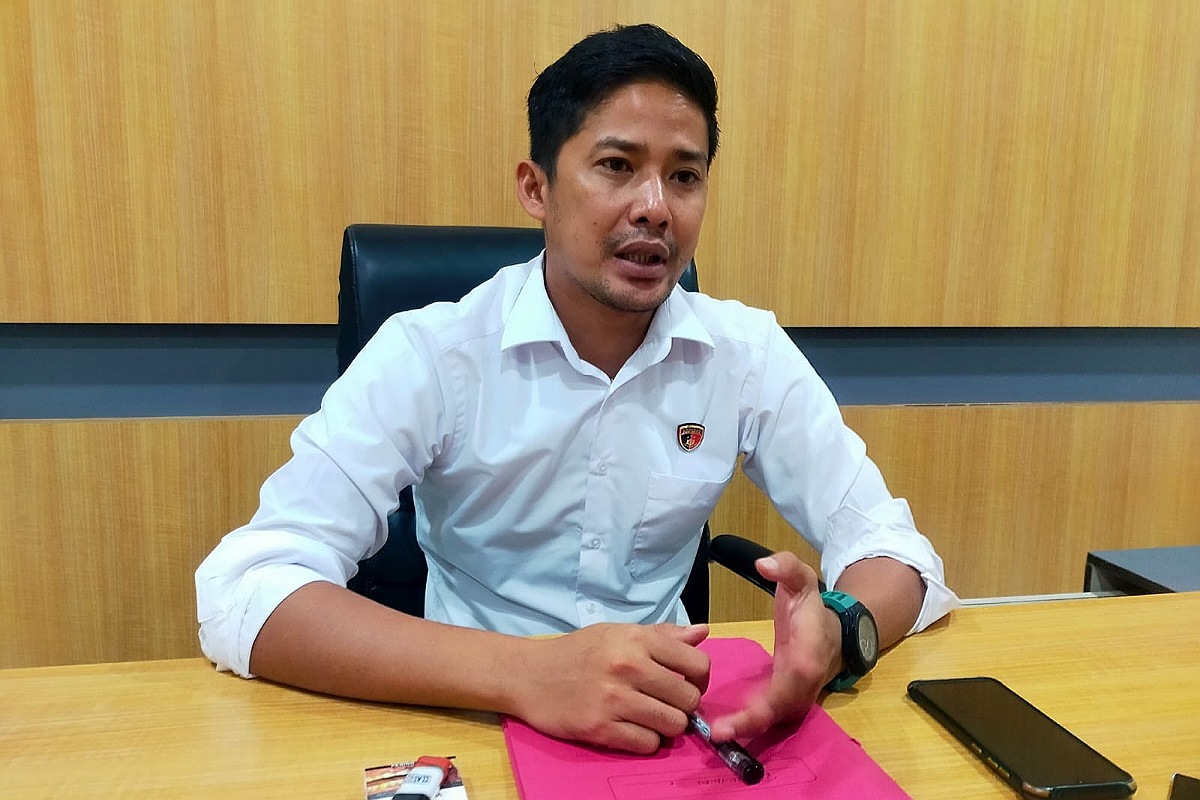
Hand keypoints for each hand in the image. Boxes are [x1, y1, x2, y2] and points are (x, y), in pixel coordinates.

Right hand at [511, 622, 709, 753]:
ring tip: (649, 717)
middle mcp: (628, 666)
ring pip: (672, 725)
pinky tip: (631, 728)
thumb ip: (662, 635)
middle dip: (683, 706)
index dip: (699, 679)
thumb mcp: (618, 633)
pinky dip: (645, 741)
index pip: (698, 664)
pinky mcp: (600, 727)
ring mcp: (614, 698)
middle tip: (665, 704)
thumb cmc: (578, 652)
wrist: (530, 675)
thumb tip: (702, 634)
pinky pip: (647, 744)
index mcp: (636, 639)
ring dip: (665, 726)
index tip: (686, 684)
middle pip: (689, 699)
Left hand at [709, 551, 840, 741]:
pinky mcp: (787, 701)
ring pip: (772, 719)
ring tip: (714, 733)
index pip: (790, 683)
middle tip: (715, 733)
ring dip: (746, 729)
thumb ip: (787, 566)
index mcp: (808, 656)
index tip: (741, 714)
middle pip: (778, 711)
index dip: (765, 704)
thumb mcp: (803, 580)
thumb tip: (764, 564)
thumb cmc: (813, 607)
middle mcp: (805, 684)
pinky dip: (747, 724)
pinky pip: (768, 716)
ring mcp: (798, 696)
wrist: (835, 634)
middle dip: (748, 724)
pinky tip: (722, 727)